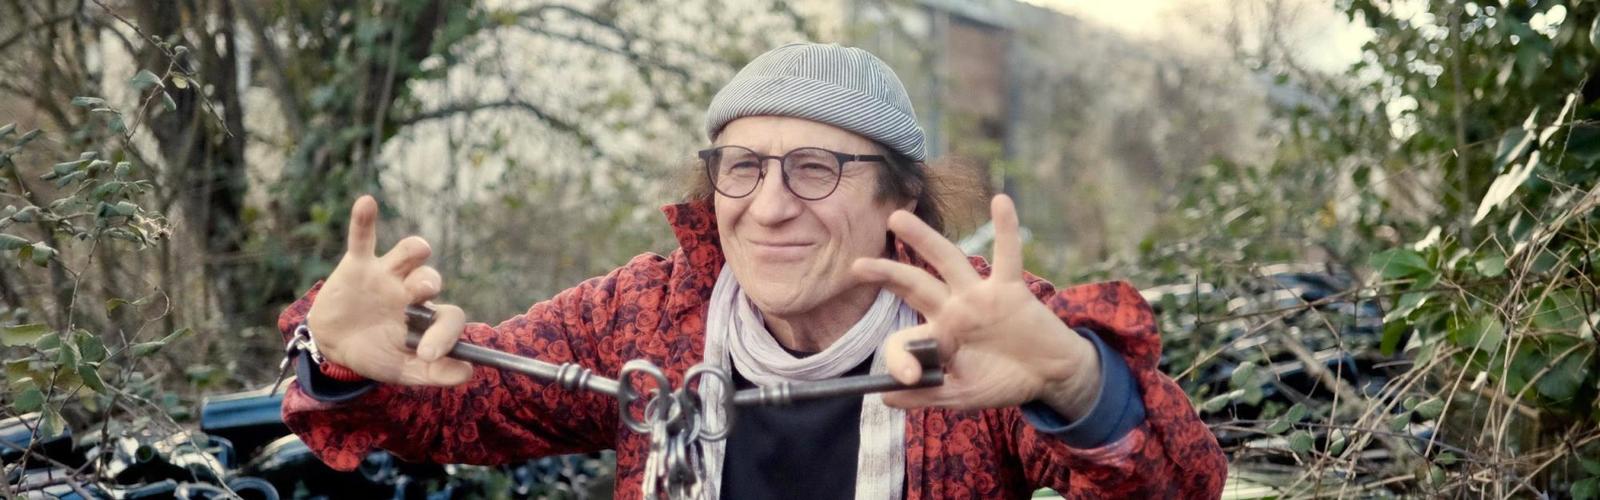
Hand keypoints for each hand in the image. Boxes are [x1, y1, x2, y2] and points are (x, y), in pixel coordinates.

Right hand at [303, 195, 472, 385]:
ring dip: (413, 250)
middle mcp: (412, 290)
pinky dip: (363, 220)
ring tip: (415, 254)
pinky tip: (367, 203)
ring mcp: (386, 275)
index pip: (450, 316)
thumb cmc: (375, 353)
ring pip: (409, 251)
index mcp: (427, 315)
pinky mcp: (357, 265)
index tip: (429, 353)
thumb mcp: (402, 370)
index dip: (446, 333)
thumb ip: (433, 373)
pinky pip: (362, 237)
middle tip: (417, 297)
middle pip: (431, 276)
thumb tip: (469, 372)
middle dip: (428, 283)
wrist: (332, 346)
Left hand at [852, 195, 1100, 416]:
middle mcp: (954, 309)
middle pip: (914, 284)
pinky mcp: (1011, 291)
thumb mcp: (959, 396)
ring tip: (896, 218)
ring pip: (947, 261)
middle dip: (886, 274)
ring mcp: (980, 296)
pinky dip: (1006, 229)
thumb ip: (923, 396)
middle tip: (857, 265)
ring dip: (923, 239)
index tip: (904, 378)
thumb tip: (882, 397)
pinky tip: (1000, 200)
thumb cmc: (1002, 382)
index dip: (899, 357)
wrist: (1048, 377)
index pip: (906, 337)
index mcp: (938, 334)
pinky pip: (1008, 257)